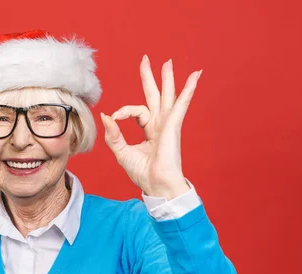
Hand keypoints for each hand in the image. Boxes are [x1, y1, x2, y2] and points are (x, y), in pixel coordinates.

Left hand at [100, 55, 201, 199]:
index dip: (123, 111)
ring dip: (168, 78)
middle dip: (151, 78)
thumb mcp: (122, 152)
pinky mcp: (173, 126)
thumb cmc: (143, 173)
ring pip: (168, 96)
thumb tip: (106, 116)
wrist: (158, 185)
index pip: (136, 111)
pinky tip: (195, 76)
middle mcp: (160, 124)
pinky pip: (181, 104)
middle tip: (146, 60)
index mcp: (150, 130)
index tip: (115, 118)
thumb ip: (114, 135)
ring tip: (167, 62)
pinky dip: (188, 90)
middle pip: (155, 96)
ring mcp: (168, 124)